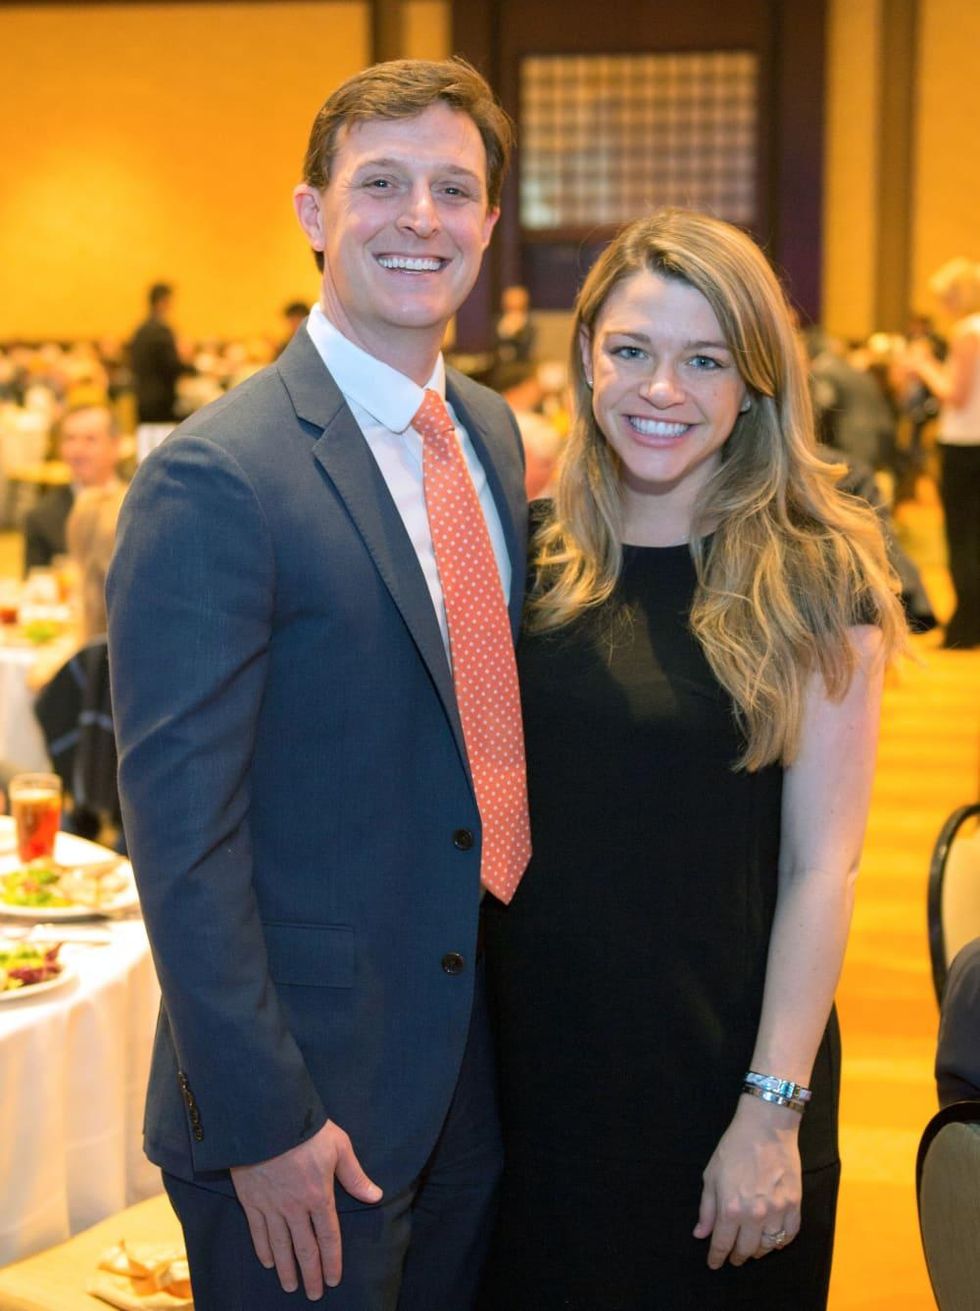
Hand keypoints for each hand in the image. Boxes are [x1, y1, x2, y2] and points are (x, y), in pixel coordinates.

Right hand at [230, 1119, 381, 1298]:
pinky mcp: (250, 1200)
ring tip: (290, 1286)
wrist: (267, 1116)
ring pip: (280, 1246)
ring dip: (287, 1269)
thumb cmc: (307, 1128)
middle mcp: (295, 1207)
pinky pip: (258, 1231)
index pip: (328, 1236)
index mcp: (319, 1195)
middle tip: (315, 1294)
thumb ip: (355, 1175)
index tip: (334, 1279)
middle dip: (311, 1274)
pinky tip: (269, 1262)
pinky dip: (263, 1249)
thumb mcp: (339, 1146)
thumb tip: (375, 1196)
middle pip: (305, 1248)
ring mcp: (271, 1205)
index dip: (332, 1260)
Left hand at [693, 1096, 801, 1268]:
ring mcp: (777, 1211)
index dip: (717, 1257)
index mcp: (730, 1208)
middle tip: (734, 1257)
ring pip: (769, 1246)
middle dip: (737, 1256)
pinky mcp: (795, 1204)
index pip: (722, 1244)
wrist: (766, 1127)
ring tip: (752, 1249)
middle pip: (746, 1249)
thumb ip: (707, 1208)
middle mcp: (755, 1215)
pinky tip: (774, 1239)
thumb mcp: (711, 1175)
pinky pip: (790, 1234)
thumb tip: (700, 1234)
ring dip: (759, 1251)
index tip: (714, 1264)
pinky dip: (782, 1241)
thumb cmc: (734, 1147)